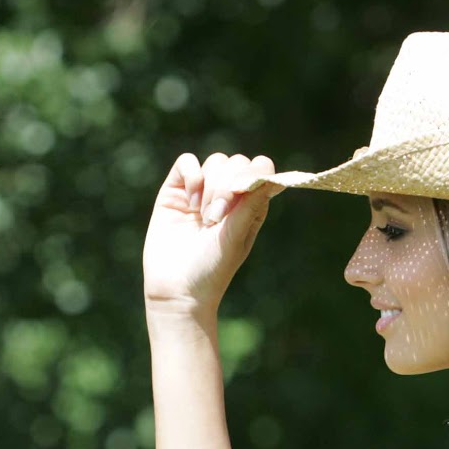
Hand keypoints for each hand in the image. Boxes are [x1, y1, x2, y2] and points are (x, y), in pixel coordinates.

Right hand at [143, 152, 281, 315]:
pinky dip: (191, 176)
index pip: (260, 168)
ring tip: (204, 217)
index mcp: (250, 205)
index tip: (244, 194)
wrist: (176, 288)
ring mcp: (201, 191)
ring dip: (211, 186)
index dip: (254, 174)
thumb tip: (271, 177)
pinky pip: (186, 162)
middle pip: (236, 163)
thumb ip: (251, 205)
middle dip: (228, 187)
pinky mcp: (176, 190)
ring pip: (215, 161)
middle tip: (216, 219)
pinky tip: (190, 204)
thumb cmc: (211, 269)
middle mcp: (227, 195)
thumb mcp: (236, 238)